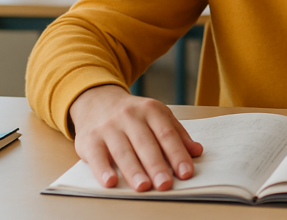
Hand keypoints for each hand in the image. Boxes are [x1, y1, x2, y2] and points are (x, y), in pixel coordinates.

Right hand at [69, 84, 202, 191]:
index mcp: (151, 110)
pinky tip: (110, 182)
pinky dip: (103, 170)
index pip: (167, 134)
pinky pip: (96, 156)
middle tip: (166, 184)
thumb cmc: (133, 114)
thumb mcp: (157, 115)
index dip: (177, 154)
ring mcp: (108, 127)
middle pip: (146, 144)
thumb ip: (176, 133)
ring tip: (144, 187)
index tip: (186, 172)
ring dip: (134, 171)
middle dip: (157, 165)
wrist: (97, 100)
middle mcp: (130, 116)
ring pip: (123, 151)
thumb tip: (196, 151)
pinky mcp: (89, 140)